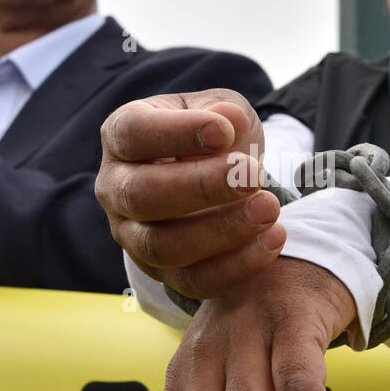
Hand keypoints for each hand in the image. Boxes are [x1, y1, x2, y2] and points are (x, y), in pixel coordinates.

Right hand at [96, 88, 284, 298]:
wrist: (216, 179)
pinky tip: (273, 239)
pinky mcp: (161, 274)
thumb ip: (222, 110)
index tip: (223, 131)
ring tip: (269, 208)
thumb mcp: (220, 110)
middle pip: (142, 196)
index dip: (176, 133)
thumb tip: (228, 120)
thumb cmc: (212, 136)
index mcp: (121, 137)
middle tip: (252, 175)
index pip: (133, 134)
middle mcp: (116, 188)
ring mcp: (132, 236)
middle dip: (201, 187)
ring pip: (162, 246)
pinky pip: (192, 280)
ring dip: (221, 230)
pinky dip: (235, 265)